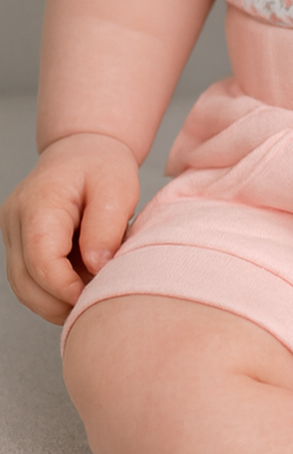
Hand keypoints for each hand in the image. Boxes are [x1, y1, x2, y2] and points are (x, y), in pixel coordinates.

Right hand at [1, 133, 138, 323]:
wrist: (84, 151)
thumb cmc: (102, 165)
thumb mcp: (119, 186)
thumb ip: (107, 227)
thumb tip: (95, 267)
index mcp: (39, 202)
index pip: (41, 259)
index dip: (65, 288)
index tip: (94, 296)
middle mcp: (16, 219)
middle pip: (26, 281)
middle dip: (60, 302)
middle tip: (97, 301)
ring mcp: (12, 233)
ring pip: (24, 287)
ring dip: (56, 300)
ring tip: (91, 289)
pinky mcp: (18, 244)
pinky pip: (29, 280)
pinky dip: (53, 291)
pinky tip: (79, 283)